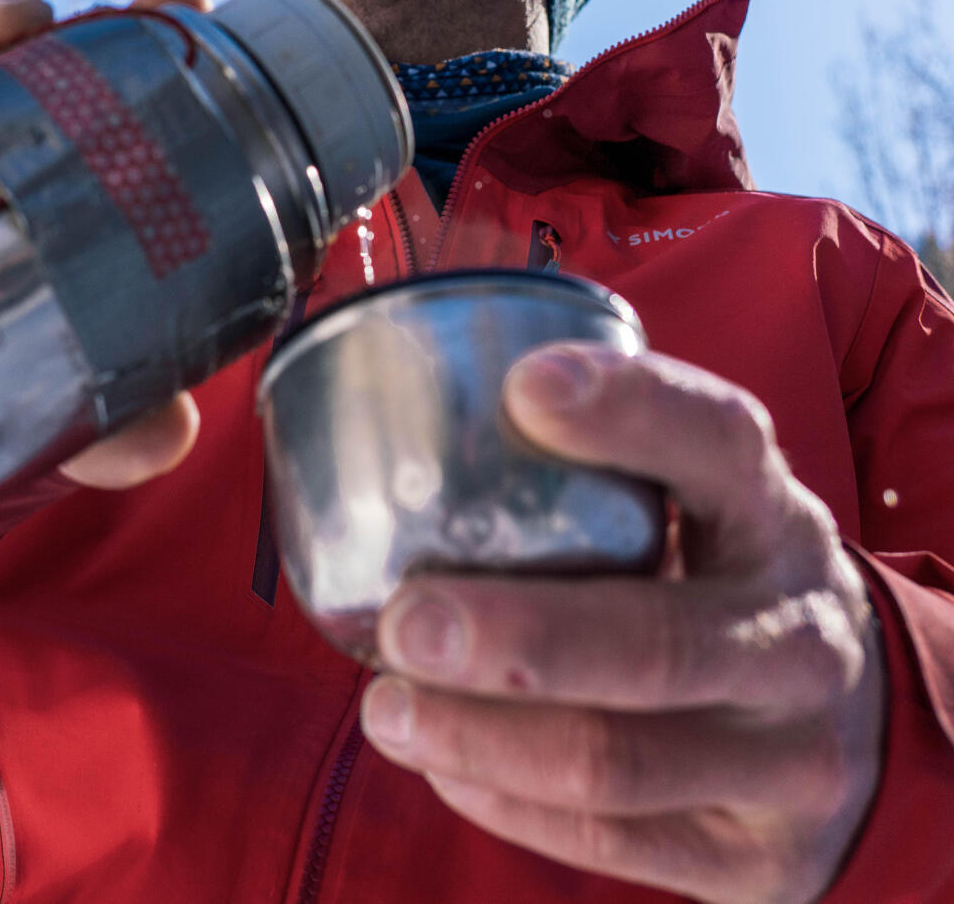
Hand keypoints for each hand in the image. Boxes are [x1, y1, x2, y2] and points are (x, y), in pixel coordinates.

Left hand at [359, 344, 885, 903]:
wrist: (852, 727)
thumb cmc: (714, 585)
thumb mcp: (695, 511)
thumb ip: (591, 472)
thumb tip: (402, 419)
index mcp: (772, 519)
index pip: (720, 447)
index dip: (630, 412)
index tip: (524, 386)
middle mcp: (796, 636)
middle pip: (657, 644)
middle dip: (519, 638)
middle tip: (408, 621)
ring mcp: (788, 757)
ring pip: (618, 761)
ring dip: (482, 737)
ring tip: (388, 707)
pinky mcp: (759, 854)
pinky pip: (610, 840)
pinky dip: (506, 801)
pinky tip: (441, 762)